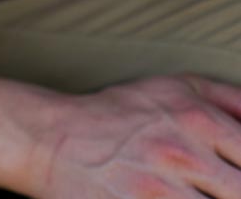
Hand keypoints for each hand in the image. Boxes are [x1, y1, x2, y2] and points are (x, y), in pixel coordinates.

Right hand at [36, 74, 240, 197]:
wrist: (54, 138)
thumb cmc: (120, 114)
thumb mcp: (175, 88)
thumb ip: (229, 100)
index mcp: (196, 118)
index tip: (234, 178)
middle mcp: (181, 153)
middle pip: (239, 191)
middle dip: (233, 192)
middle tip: (219, 189)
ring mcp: (156, 190)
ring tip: (189, 194)